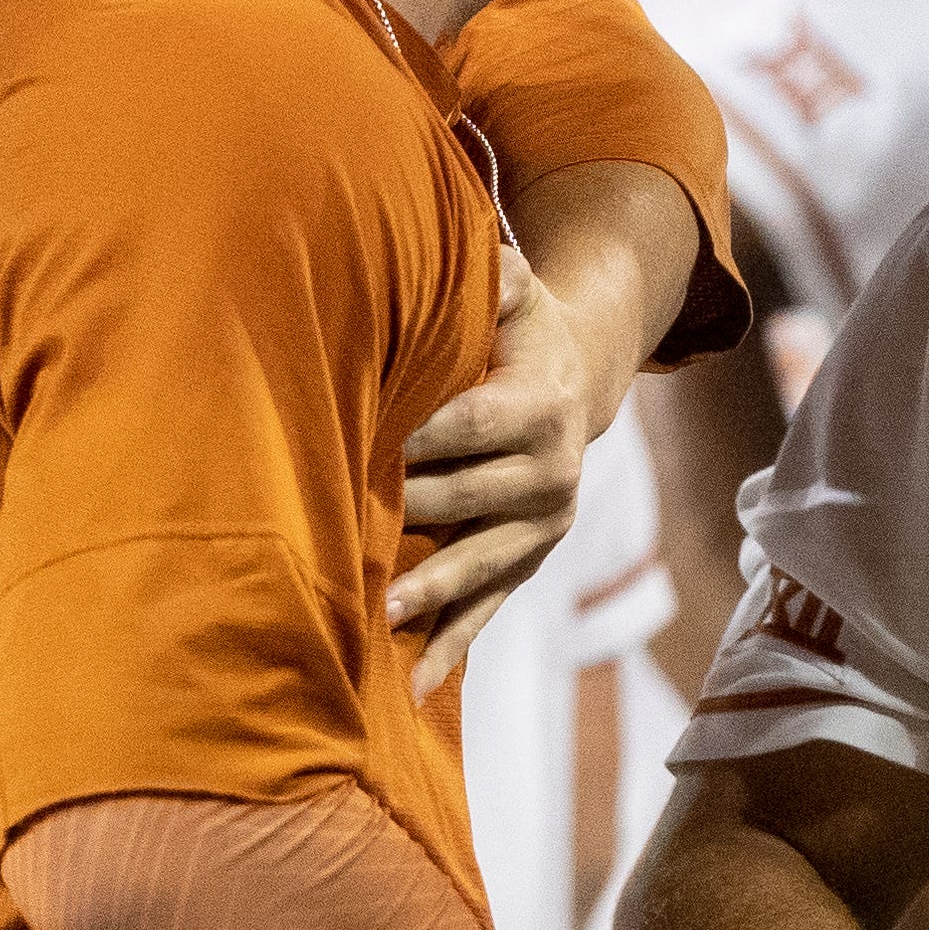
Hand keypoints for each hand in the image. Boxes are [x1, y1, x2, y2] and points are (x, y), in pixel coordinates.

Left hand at [392, 244, 608, 696]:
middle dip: (414, 518)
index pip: (473, 425)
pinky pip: (488, 609)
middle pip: (473, 499)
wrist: (581, 379)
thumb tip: (477, 244)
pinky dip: (449, 645)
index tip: (368, 448)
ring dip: (433, 593)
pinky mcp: (528, 562)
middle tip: (347, 539)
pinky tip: (410, 685)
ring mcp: (542, 526)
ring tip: (378, 617)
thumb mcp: (519, 289)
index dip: (424, 437)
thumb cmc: (521, 327)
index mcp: (542, 407)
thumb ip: (498, 272)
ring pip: (483, 564)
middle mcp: (552, 473)